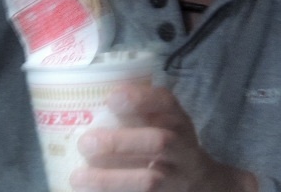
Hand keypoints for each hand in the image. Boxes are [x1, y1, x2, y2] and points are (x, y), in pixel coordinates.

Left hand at [70, 85, 257, 191]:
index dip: (140, 100)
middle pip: (158, 143)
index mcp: (178, 119)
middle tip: (85, 143)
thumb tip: (85, 105)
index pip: (165, 102)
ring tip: (78, 178)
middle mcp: (183, 146)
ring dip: (111, 179)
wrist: (202, 181)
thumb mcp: (163, 121)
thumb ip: (137, 112)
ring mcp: (178, 176)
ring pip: (149, 180)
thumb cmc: (169, 141)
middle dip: (120, 142)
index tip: (111, 99)